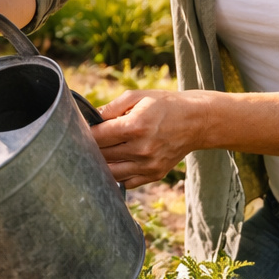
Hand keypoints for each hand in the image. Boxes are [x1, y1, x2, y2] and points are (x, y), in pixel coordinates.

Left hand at [90, 89, 215, 188]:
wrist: (196, 121)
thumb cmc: (164, 105)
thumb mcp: (137, 97)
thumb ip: (110, 108)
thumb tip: (90, 119)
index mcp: (135, 126)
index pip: (97, 137)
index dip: (85, 133)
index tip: (82, 129)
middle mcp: (141, 149)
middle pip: (102, 155)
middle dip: (92, 147)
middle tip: (91, 140)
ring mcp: (148, 165)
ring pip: (111, 172)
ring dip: (102, 164)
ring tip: (102, 152)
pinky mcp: (155, 174)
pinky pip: (127, 182)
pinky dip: (118, 175)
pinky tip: (118, 162)